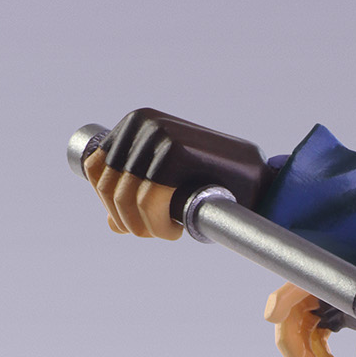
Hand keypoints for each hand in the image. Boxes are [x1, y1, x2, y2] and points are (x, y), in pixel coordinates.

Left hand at [85, 108, 266, 238]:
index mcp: (136, 123)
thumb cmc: (216, 182)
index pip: (96, 167)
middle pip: (109, 184)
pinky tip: (174, 230)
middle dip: (126, 219)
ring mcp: (158, 136)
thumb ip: (138, 196)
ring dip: (144, 227)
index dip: (107, 202)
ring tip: (167, 233)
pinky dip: (157, 224)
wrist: (259, 179)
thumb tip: (111, 223)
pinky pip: (148, 199)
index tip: (131, 222)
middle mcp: (142, 123)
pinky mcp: (176, 153)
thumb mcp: (169, 184)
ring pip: (127, 196)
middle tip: (151, 233)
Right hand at [264, 285, 355, 356]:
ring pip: (300, 324)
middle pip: (294, 308)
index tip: (273, 316)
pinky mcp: (337, 315)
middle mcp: (334, 290)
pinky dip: (317, 353)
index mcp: (346, 286)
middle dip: (292, 340)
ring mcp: (333, 302)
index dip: (284, 297)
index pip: (304, 283)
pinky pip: (314, 333)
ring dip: (303, 351)